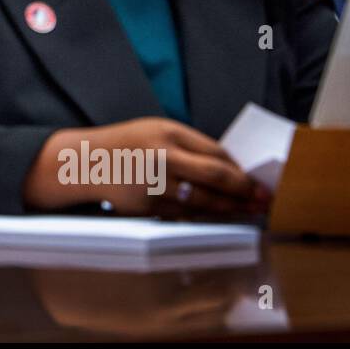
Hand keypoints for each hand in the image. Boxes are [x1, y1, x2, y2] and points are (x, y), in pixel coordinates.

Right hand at [25, 118, 269, 217]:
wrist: (86, 161)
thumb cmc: (128, 143)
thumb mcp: (157, 131)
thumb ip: (190, 147)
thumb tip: (230, 168)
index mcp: (167, 133)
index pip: (216, 154)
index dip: (241, 171)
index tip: (258, 182)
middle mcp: (161, 157)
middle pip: (215, 178)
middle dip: (244, 192)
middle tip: (263, 201)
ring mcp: (152, 183)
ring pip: (201, 201)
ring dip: (228, 209)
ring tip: (246, 212)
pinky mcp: (145, 206)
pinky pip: (182, 214)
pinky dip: (202, 217)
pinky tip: (216, 217)